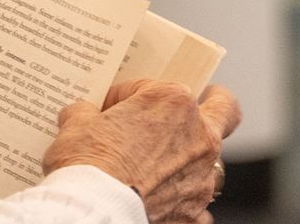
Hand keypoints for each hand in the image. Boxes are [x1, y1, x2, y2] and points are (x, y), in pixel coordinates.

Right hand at [43, 81, 241, 223]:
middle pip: (223, 110)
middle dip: (212, 105)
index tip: (108, 111)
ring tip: (162, 168)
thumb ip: (85, 112)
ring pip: (211, 160)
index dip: (126, 97)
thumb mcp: (76, 125)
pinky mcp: (195, 210)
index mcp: (173, 102)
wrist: (95, 212)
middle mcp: (198, 135)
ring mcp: (201, 176)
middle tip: (197, 106)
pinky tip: (163, 202)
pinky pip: (198, 201)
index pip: (150, 87)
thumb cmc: (89, 164)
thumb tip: (82, 114)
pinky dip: (183, 200)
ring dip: (190, 160)